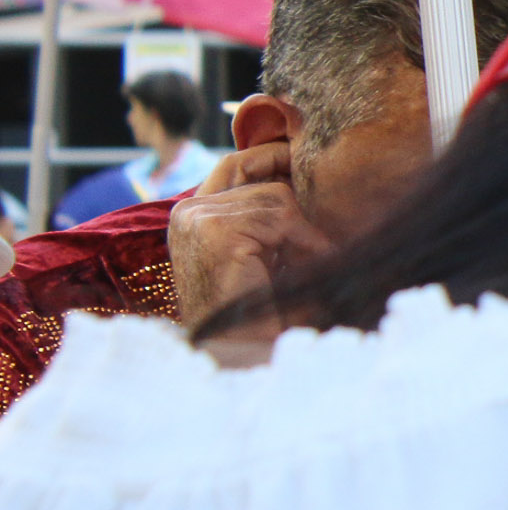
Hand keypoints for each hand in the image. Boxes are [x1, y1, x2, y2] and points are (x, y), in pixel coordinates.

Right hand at [168, 143, 331, 327]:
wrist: (242, 353)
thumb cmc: (260, 311)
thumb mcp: (265, 253)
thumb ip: (273, 219)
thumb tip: (312, 178)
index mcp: (193, 216)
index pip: (234, 164)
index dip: (271, 156)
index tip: (305, 158)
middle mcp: (187, 212)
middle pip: (258, 176)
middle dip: (295, 198)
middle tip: (318, 230)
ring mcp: (198, 217)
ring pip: (275, 196)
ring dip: (304, 231)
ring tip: (313, 262)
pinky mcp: (216, 228)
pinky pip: (280, 215)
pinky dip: (306, 240)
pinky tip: (310, 266)